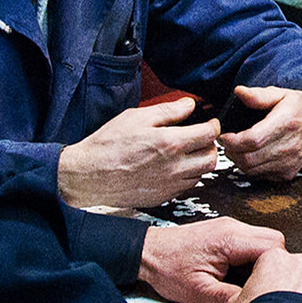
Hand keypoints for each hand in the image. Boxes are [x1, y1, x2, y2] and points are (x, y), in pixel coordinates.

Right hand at [56, 96, 218, 208]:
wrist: (88, 175)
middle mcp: (174, 167)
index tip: (210, 122)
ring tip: (187, 152)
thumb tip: (190, 105)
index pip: (209, 134)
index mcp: (170, 143)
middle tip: (201, 138)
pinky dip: (187, 176)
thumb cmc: (108, 145)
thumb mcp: (136, 117)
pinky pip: (186, 187)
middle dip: (210, 145)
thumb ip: (168, 111)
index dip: (213, 125)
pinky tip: (174, 167)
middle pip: (212, 158)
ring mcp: (169, 185)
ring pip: (201, 174)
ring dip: (200, 162)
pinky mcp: (162, 197)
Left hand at [138, 217, 283, 302]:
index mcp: (229, 239)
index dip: (276, 268)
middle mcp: (233, 227)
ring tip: (248, 280)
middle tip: (260, 285)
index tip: (267, 286)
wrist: (148, 252)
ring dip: (262, 260)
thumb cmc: (168, 269)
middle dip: (273, 264)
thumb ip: (230, 297)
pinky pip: (251, 240)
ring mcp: (230, 226)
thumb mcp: (199, 291)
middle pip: (275, 239)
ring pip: (265, 238)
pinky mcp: (226, 231)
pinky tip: (239, 272)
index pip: (273, 246)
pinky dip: (252, 256)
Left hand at [220, 86, 301, 181]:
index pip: (253, 140)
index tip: (224, 135)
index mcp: (286, 123)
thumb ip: (258, 95)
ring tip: (237, 148)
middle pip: (249, 158)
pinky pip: (261, 175)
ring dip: (238, 160)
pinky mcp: (289, 173)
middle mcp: (289, 146)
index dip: (233, 141)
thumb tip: (239, 92)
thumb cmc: (300, 106)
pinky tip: (251, 155)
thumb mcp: (281, 93)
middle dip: (231, 152)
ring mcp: (290, 162)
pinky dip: (251, 167)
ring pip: (252, 170)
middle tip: (228, 142)